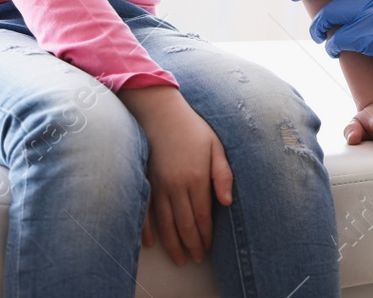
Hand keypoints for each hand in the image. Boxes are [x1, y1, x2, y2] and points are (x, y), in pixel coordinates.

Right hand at [119, 86, 234, 265]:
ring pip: (165, 223)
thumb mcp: (215, 146)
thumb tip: (227, 202)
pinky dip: (148, 230)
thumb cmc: (193, 128)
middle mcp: (176, 185)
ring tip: (179, 258)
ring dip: (172, 244)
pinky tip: (152, 243)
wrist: (161, 112)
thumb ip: (222, 174)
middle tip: (195, 259)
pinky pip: (146, 211)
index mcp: (196, 177)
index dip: (205, 234)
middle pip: (184, 224)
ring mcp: (158, 185)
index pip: (202, 215)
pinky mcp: (146, 181)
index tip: (208, 247)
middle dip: (191, 245)